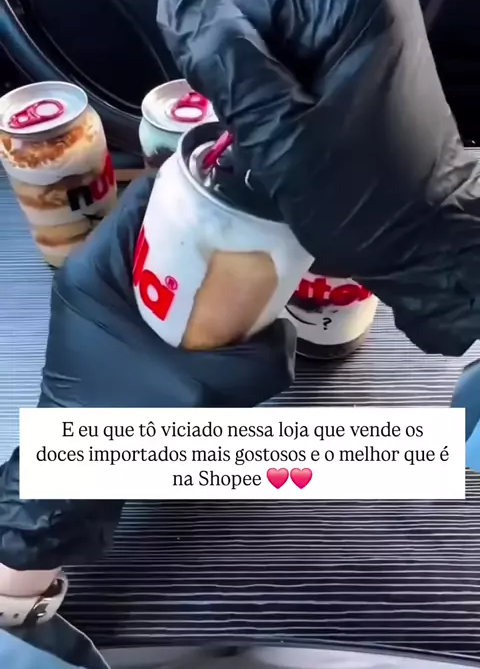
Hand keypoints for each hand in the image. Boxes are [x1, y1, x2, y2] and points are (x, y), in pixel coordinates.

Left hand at [40, 175, 295, 407]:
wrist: (79, 480)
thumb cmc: (123, 428)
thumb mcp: (200, 392)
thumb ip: (258, 362)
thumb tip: (288, 332)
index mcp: (95, 271)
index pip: (146, 199)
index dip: (198, 189)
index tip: (243, 196)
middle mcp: (91, 276)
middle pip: (158, 227)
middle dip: (209, 230)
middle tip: (257, 238)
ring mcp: (98, 301)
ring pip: (161, 262)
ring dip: (202, 266)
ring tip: (249, 273)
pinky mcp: (110, 325)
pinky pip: (156, 293)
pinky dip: (190, 296)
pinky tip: (224, 314)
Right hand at [157, 0, 479, 356]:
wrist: (424, 244)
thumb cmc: (362, 196)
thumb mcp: (278, 133)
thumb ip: (223, 64)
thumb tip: (174, 2)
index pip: (242, 9)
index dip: (229, 72)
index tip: (252, 126)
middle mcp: (366, 0)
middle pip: (258, 32)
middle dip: (251, 91)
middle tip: (273, 145)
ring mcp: (367, 35)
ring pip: (271, 60)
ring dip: (265, 109)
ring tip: (289, 151)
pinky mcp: (363, 67)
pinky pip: (297, 77)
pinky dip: (286, 114)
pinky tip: (300, 147)